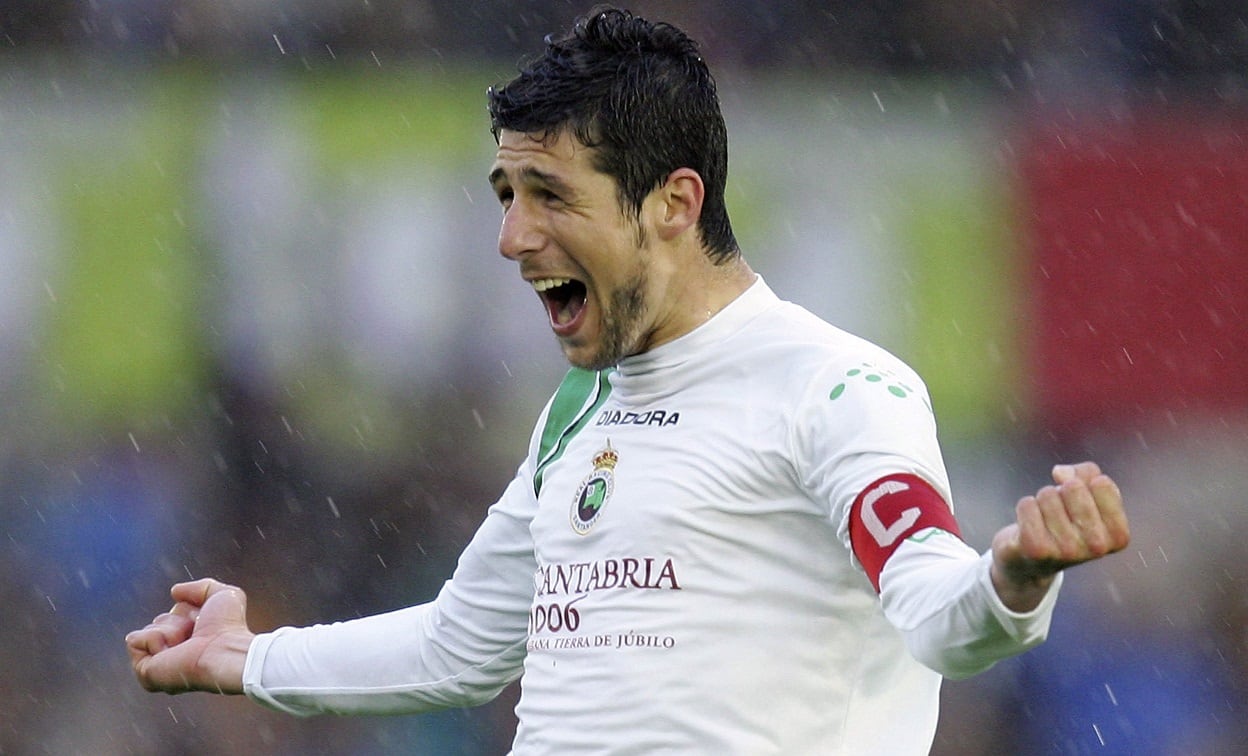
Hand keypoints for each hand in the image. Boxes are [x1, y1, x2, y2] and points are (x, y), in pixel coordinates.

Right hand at [125, 578, 253, 694]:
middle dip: (175, 621)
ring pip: (146, 630)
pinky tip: (172, 650)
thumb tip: (175, 591)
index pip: (172, 615)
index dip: (186, 612)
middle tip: (193, 633)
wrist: (224, 649)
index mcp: (190, 642)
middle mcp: (174, 656)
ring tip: (185, 642)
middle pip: (157, 621)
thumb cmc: (229, 627)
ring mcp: (160, 666)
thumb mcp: (223, 595)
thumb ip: (201, 587)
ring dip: (167, 630)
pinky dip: (153, 639)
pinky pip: (134, 640)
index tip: (202, 621)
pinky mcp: (146, 674)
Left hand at [990, 461, 1129, 611]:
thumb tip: (1060, 472)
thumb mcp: (1087, 495)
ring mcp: (1067, 550)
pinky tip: (1029, 526)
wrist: (1033, 562)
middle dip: (1061, 491)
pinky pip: (1027, 504)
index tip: (1080, 504)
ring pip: (1047, 494)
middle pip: (1073, 487)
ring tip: (1044, 522)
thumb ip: (1085, 473)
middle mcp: (1097, 547)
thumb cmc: (1066, 521)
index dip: (1085, 484)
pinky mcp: (1037, 549)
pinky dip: (1025, 507)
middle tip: (1059, 513)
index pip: (1101, 482)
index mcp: (1118, 535)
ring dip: (1042, 501)